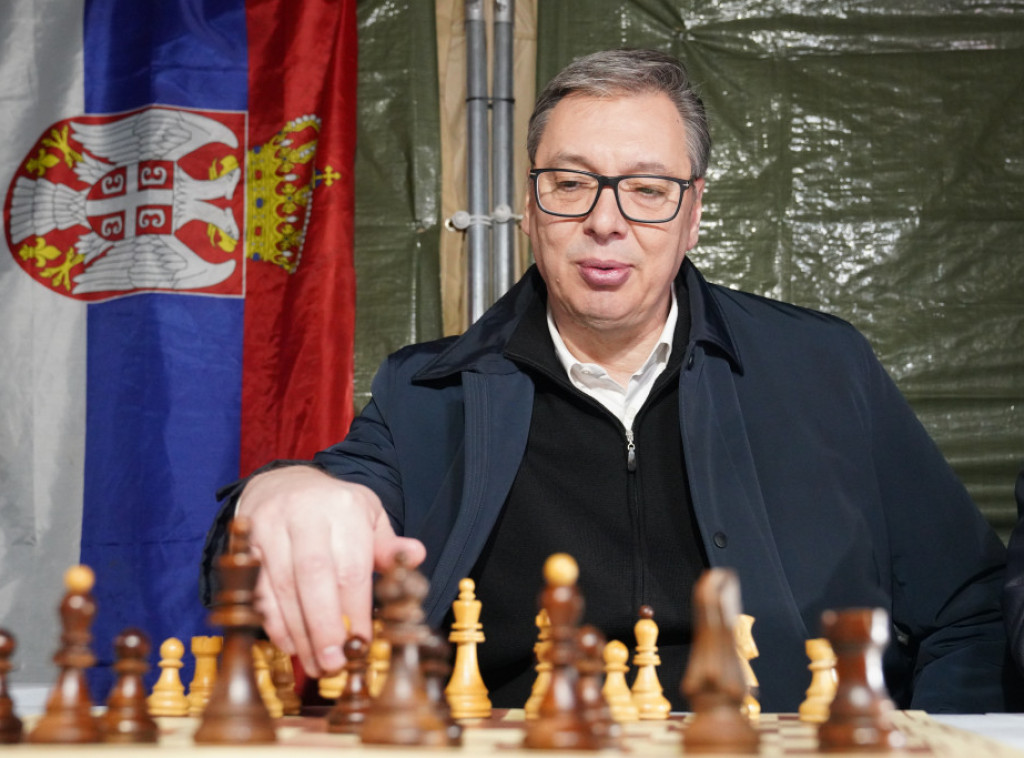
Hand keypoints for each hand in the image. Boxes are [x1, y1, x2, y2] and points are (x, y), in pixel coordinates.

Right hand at [236, 465, 425, 676]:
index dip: (356, 610)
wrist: (283, 483)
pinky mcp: (246, 544)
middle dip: (324, 627)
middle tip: (334, 664)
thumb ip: (388, 545)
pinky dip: (272, 622)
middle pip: (313, 578)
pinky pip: (256, 590)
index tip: (362, 642)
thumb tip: (415, 555)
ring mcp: (270, 528)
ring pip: (281, 588)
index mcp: (343, 508)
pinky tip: (289, 645)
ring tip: (314, 664)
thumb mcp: (367, 517)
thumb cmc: (334, 509)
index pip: (351, 566)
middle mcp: (304, 514)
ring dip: (298, 632)